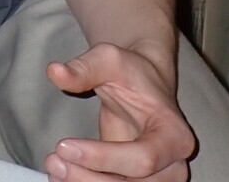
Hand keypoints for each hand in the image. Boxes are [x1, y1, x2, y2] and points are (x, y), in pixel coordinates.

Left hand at [43, 44, 195, 180]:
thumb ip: (84, 68)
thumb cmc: (131, 73)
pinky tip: (63, 177)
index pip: (143, 158)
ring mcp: (158, 180)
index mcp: (174, 135)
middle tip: (53, 160)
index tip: (64, 145)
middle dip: (88, 177)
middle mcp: (172, 165)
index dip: (102, 157)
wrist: (142, 86)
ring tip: (55, 168)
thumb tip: (55, 72)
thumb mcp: (109, 59)